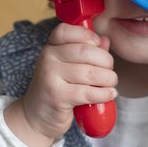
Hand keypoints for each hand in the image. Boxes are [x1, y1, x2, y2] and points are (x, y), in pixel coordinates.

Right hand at [4, 23, 117, 146]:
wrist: (36, 116)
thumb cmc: (58, 89)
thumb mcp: (69, 67)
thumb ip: (87, 52)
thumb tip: (105, 41)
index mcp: (51, 47)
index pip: (67, 30)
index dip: (87, 35)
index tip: (98, 44)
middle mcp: (48, 58)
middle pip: (86, 51)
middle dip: (106, 61)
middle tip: (110, 71)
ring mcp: (50, 76)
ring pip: (90, 72)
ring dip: (108, 79)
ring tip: (111, 84)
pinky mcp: (57, 96)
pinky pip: (88, 92)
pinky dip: (104, 94)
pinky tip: (109, 94)